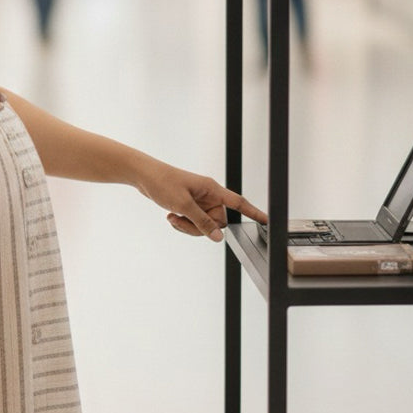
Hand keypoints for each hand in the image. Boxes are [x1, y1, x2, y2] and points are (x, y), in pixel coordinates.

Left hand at [135, 159, 267, 242]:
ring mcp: (199, 201)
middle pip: (217, 222)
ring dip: (188, 226)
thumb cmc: (163, 182)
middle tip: (181, 219)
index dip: (254, 212)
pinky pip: (193, 222)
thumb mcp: (183, 205)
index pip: (239, 203)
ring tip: (173, 217)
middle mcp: (208, 196)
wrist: (144, 176)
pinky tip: (171, 216)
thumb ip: (202, 222)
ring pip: (204, 225)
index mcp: (212, 190)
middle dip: (199, 227)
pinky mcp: (189, 205)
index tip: (267, 221)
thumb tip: (217, 236)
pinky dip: (183, 223)